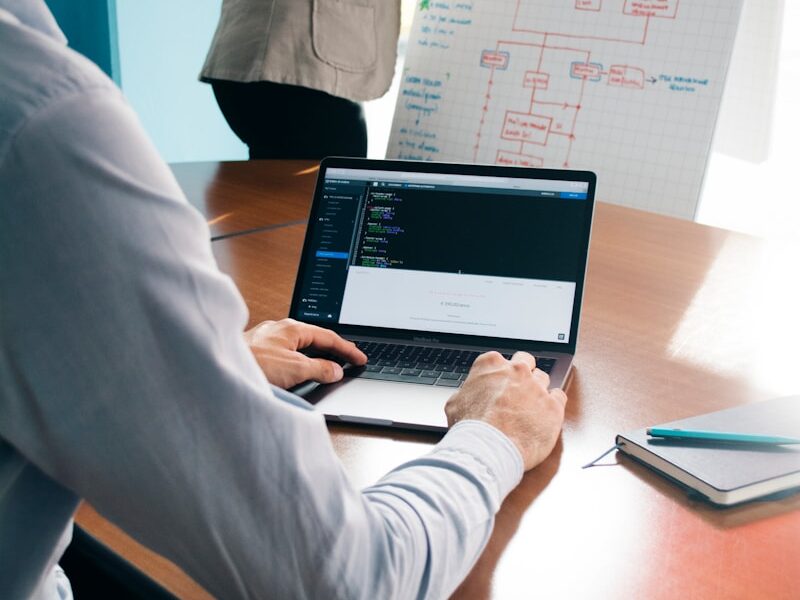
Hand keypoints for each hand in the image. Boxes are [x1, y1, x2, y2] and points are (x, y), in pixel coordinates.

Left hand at [243, 319, 366, 388]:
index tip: (360, 358)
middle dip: (333, 349)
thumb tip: (335, 370)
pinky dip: (299, 361)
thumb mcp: (295, 369)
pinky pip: (286, 353)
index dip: (347, 349)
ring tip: (328, 367)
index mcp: (292, 327)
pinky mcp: (256, 351)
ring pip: (299, 346)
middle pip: (314, 338)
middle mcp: (279, 329)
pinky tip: (298, 371)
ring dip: (315, 356)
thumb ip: (319, 369)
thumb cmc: (251, 364)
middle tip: (349, 360)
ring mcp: (266, 339)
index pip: (329, 337)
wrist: (217, 370)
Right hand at [445, 352, 566, 470]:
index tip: (498, 383)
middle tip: (517, 389)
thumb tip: (467, 397)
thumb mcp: (455, 404)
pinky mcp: (554, 405)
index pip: (499, 360)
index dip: (499, 373)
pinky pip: (560, 396)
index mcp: (491, 365)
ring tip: (530, 407)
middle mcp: (516, 370)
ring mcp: (537, 386)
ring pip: (543, 378)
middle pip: (526, 361)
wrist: (489, 448)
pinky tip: (546, 413)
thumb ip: (467, 393)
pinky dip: (554, 404)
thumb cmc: (470, 428)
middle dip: (523, 373)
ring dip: (538, 390)